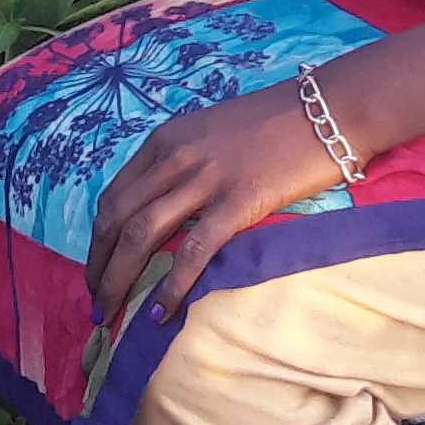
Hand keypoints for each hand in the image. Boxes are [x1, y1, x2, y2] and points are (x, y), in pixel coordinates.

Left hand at [83, 84, 347, 324]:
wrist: (328, 108)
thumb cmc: (275, 121)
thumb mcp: (209, 131)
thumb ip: (180, 162)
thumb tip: (159, 206)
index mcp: (164, 141)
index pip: (112, 197)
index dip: (97, 240)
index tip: (96, 270)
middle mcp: (174, 157)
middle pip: (116, 220)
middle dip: (99, 267)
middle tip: (96, 304)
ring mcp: (205, 179)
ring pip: (142, 236)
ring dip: (120, 281)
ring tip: (111, 316)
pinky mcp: (238, 202)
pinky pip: (193, 252)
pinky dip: (171, 286)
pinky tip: (162, 313)